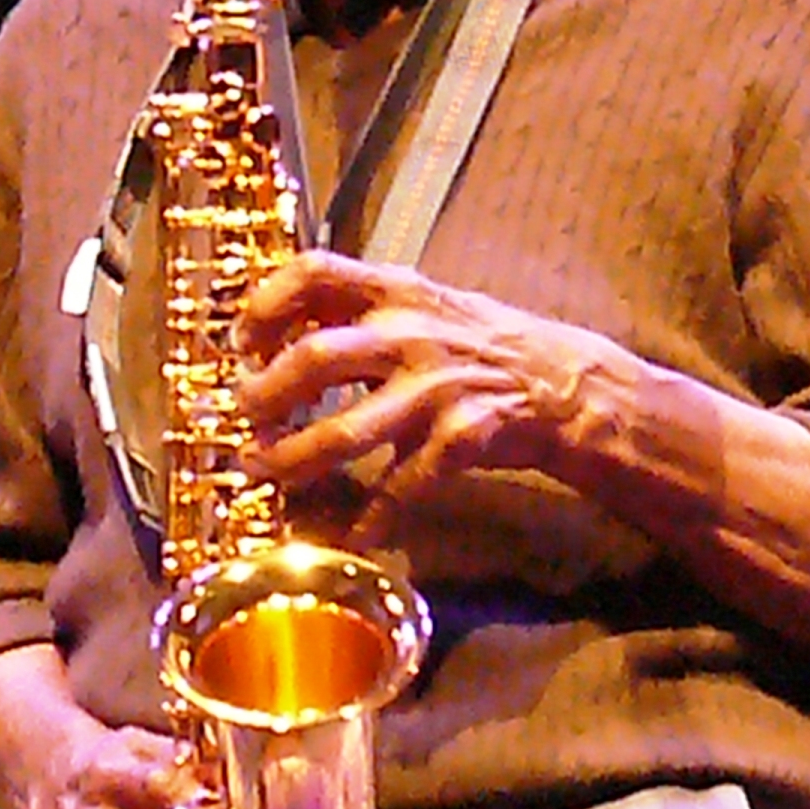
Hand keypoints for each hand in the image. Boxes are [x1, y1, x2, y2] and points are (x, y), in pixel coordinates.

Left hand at [235, 249, 627, 546]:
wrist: (566, 385)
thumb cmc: (485, 346)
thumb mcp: (428, 307)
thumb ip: (367, 311)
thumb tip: (287, 328)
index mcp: (400, 292)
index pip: (316, 272)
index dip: (266, 304)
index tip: (243, 340)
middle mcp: (414, 333)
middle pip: (315, 357)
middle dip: (266, 395)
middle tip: (247, 418)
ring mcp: (438, 386)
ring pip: (346, 430)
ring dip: (295, 458)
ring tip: (266, 470)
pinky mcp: (462, 436)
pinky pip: (402, 484)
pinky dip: (373, 517)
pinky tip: (353, 536)